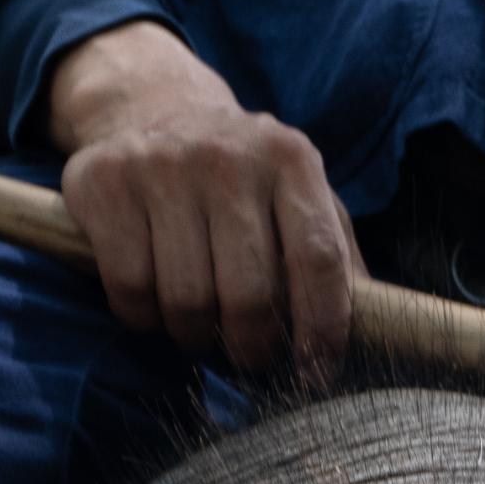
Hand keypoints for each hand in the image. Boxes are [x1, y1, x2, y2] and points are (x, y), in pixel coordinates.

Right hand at [48, 20, 361, 376]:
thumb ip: (339, 262)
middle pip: (249, 298)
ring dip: (196, 339)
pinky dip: (145, 320)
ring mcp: (161, 164)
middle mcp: (227, 155)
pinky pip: (131, 292)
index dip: (321, 332)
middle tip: (251, 358)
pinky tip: (156, 304)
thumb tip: (380, 335)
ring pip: (186, 304)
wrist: (153, 107)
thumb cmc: (244, 183)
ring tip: (202, 327)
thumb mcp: (301, 200)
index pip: (317, 262)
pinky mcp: (104, 182)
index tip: (315, 375)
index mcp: (290, 160)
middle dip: (254, 350)